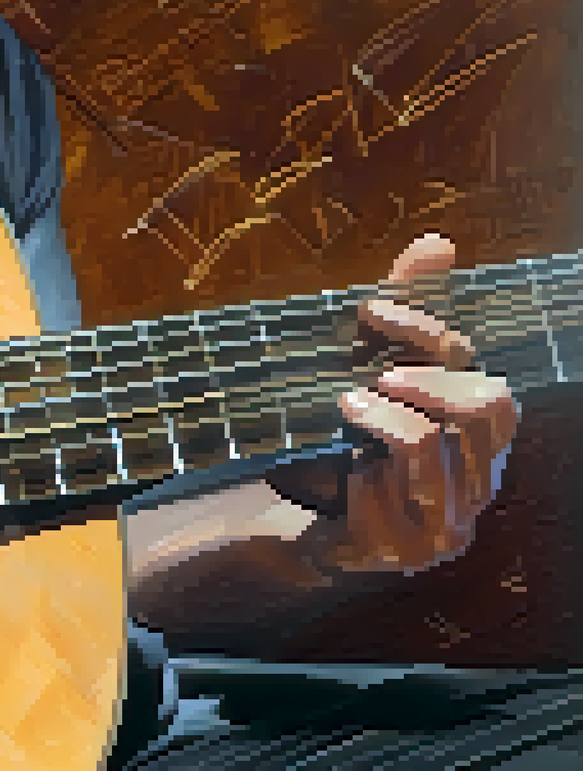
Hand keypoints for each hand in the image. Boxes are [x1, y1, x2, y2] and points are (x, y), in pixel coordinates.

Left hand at [272, 232, 518, 574]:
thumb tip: (437, 242)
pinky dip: (361, 472)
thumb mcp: (372, 369)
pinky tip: (342, 469)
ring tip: (346, 405)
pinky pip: (389, 499)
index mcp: (484, 443)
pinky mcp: (402, 554)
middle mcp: (479, 485)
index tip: (373, 314)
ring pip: (431, 447)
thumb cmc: (350, 442)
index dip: (435, 341)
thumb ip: (407, 310)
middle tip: (373, 374)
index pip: (492, 384)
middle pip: (482, 411)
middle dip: (423, 381)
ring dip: (382, 417)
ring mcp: (446, 526)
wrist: (303, 524)